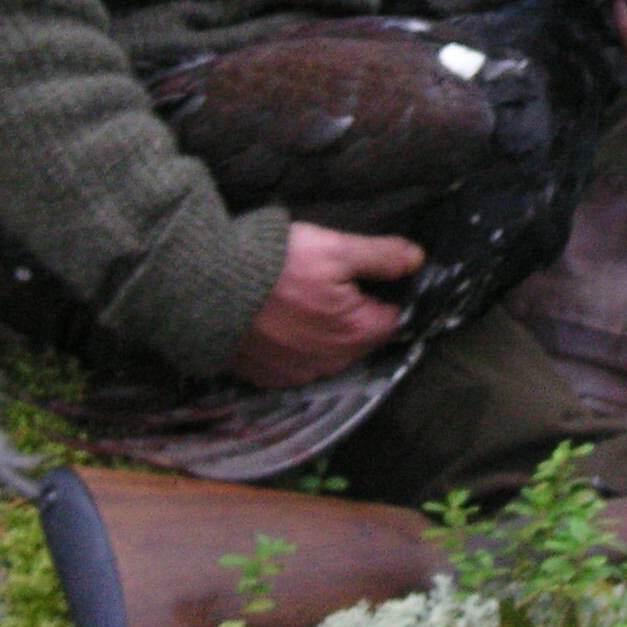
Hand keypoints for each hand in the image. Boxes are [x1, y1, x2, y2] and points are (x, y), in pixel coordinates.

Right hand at [227, 222, 423, 387]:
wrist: (208, 289)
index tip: (365, 277)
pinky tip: (282, 323)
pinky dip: (297, 347)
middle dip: (356, 316)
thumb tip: (419, 260)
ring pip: (330, 354)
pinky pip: (297, 365)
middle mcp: (332, 362)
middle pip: (361, 339)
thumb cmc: (276, 265)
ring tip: (305, 302)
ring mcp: (298, 375)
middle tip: (331, 284)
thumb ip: (382, 256)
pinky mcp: (269, 378)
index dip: (383, 294)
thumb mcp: (336, 249)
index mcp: (356, 332)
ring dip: (327, 333)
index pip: (392, 319)